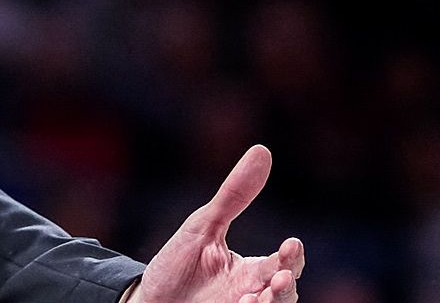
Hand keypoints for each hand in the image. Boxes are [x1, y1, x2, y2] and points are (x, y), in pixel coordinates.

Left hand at [129, 146, 304, 302]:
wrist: (148, 298)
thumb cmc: (177, 264)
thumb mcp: (203, 226)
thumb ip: (234, 196)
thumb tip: (263, 151)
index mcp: (251, 270)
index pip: (282, 263)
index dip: (291, 256)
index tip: (292, 244)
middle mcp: (251, 293)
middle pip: (285, 293)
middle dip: (286, 286)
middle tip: (280, 277)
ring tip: (262, 297)